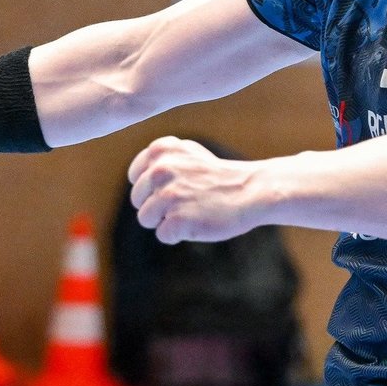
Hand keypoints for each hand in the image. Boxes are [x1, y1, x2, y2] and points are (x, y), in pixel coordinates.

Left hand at [128, 137, 259, 244]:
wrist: (250, 191)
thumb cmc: (218, 176)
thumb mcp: (188, 153)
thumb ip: (161, 160)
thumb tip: (136, 176)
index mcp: (161, 150)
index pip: (136, 177)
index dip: (153, 187)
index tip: (177, 187)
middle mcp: (160, 170)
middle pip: (137, 200)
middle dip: (157, 205)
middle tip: (187, 201)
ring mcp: (168, 195)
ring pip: (146, 219)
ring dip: (166, 220)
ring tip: (191, 211)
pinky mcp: (177, 220)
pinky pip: (163, 235)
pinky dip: (178, 234)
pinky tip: (197, 222)